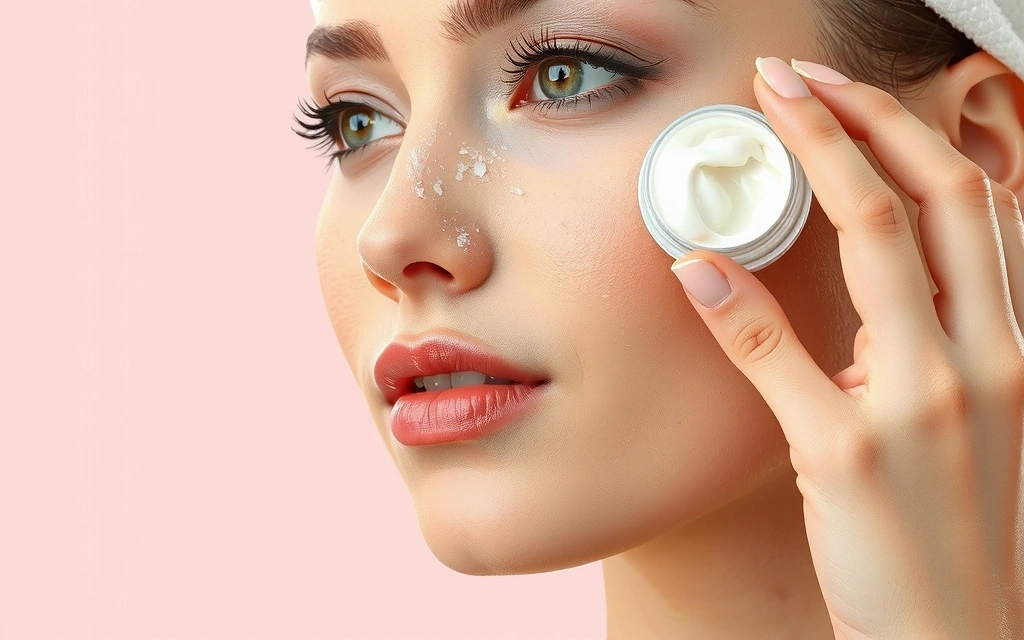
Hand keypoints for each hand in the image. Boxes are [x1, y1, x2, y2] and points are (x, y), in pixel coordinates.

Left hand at [670, 57, 1023, 638]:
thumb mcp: (979, 420)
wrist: (962, 637)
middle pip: (931, 197)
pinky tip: (696, 261)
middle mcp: (987, 360)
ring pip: (878, 248)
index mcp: (1015, 345)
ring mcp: (923, 405)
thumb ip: (942, 348)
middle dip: (860, 117)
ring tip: (758, 118)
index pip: (972, 203)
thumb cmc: (963, 528)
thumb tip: (873, 298)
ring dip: (816, 162)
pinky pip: (785, 356)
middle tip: (791, 76)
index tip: (844, 94)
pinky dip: (737, 299)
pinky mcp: (853, 456)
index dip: (907, 133)